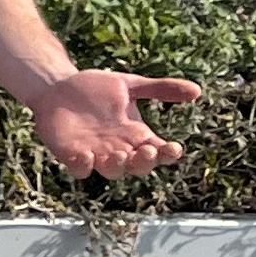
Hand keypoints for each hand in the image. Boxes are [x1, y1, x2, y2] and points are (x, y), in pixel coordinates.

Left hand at [29, 68, 200, 179]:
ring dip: (118, 166)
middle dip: (145, 162)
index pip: (159, 152)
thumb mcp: (130, 85)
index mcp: (137, 135)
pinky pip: (80, 170)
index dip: (168, 154)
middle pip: (139, 166)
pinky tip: (86, 156)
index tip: (174, 147)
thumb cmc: (97, 88)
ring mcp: (96, 154)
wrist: (58, 86)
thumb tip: (197, 90)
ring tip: (120, 154)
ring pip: (112, 171)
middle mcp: (120, 148)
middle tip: (146, 150)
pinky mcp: (71, 154)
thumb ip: (160, 89)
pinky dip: (84, 167)